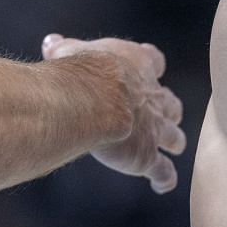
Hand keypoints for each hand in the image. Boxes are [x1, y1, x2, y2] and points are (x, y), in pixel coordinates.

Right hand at [42, 33, 188, 192]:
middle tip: (163, 114)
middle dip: (168, 109)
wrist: (91, 101)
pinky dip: (165, 178)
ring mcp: (154, 128)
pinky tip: (162, 184)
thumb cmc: (79, 72)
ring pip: (174, 136)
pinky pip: (164, 171)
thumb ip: (64, 48)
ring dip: (173, 141)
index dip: (152, 65)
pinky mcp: (147, 156)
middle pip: (171, 103)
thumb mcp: (70, 52)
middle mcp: (153, 96)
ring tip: (173, 146)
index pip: (153, 60)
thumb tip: (52, 42)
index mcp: (138, 64)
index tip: (151, 68)